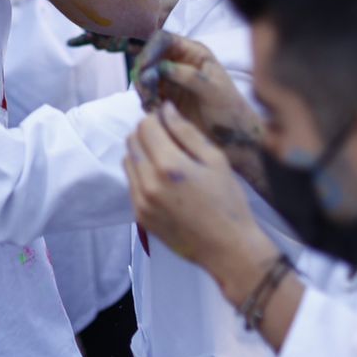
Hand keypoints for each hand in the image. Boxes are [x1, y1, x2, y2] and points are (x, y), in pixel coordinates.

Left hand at [124, 104, 265, 265]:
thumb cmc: (227, 202)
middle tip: (168, 138)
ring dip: (142, 153)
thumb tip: (166, 109)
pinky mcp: (139, 216)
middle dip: (147, 132)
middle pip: (132, 141)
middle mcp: (148, 183)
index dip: (157, 117)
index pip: (145, 125)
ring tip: (167, 160)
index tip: (169, 120)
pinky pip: (131, 183)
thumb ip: (186, 131)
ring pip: (128, 161)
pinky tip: (164, 181)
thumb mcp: (215, 160)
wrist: (228, 248)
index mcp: (169, 166)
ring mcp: (140, 202)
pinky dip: (142, 174)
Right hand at [155, 35, 265, 181]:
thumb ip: (189, 76)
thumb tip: (162, 67)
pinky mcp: (165, 97)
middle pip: (148, 57)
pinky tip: (157, 112)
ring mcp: (170, 80)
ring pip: (144, 76)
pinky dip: (147, 102)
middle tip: (147, 93)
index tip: (144, 69)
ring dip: (144, 90)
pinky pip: (146, 94)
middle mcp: (179, 62)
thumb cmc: (230, 110)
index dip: (150, 50)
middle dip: (143, 73)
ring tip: (155, 106)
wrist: (233, 138)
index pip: (163, 39)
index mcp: (194, 53)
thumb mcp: (213, 90)